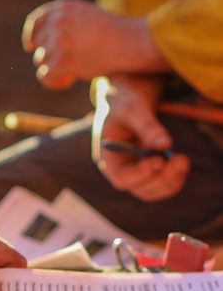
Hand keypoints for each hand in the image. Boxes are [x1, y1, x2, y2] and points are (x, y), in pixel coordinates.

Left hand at [22, 0, 169, 89]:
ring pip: (41, 61)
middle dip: (49, 56)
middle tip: (66, 64)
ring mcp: (59, 41)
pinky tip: (68, 81)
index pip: (36, 22)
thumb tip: (37, 41)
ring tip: (71, 73)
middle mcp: (58, 21)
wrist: (130, 43)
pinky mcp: (62, 61)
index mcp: (63, 7)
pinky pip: (45, 76)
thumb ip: (65, 22)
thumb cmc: (113, 33)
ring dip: (54, 70)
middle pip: (38, 45)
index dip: (31, 36)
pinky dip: (54, 82)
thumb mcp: (86, 16)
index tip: (30, 47)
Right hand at [92, 75, 190, 200]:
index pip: (121, 178)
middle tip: (181, 159)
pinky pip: (161, 185)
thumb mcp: (134, 108)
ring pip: (152, 191)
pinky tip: (181, 163)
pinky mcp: (148, 171)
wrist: (128, 98)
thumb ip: (148, 126)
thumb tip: (166, 145)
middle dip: (162, 178)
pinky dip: (174, 179)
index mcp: (108, 158)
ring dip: (171, 181)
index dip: (140, 175)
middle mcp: (119, 170)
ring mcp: (134, 173)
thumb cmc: (125, 100)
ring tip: (183, 160)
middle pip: (140, 189)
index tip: (158, 161)